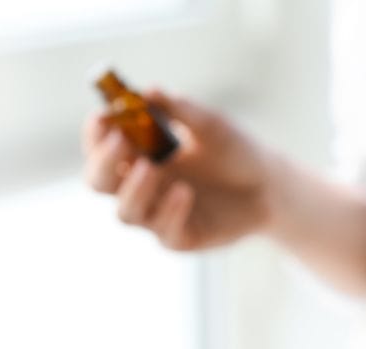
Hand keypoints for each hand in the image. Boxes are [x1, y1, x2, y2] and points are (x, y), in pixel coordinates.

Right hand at [83, 90, 275, 249]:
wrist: (270, 186)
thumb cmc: (235, 152)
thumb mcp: (210, 125)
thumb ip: (180, 109)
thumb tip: (148, 92)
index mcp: (141, 154)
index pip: (103, 147)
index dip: (96, 134)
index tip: (102, 115)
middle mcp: (142, 186)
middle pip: (100, 183)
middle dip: (104, 163)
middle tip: (120, 141)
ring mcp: (159, 215)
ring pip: (126, 212)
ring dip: (134, 190)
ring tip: (152, 167)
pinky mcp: (181, 238)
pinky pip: (164, 231)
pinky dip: (170, 211)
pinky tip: (184, 192)